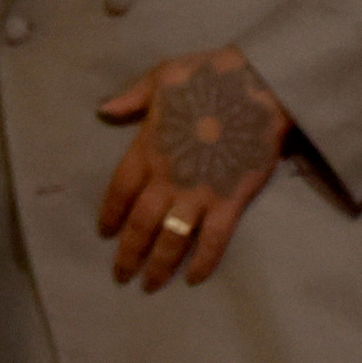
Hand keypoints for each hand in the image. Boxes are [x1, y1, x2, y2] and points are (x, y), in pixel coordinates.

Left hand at [95, 46, 288, 288]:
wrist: (258, 86)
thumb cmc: (209, 77)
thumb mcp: (161, 77)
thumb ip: (132, 98)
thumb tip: (104, 110)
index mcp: (147, 147)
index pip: (120, 189)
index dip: (111, 213)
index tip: (104, 232)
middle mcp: (168, 176)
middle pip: (141, 222)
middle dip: (129, 252)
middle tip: (120, 275)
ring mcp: (199, 192)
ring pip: (172, 237)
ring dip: (159, 264)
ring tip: (149, 285)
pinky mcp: (231, 201)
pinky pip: (213, 239)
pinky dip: (204, 261)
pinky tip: (193, 279)